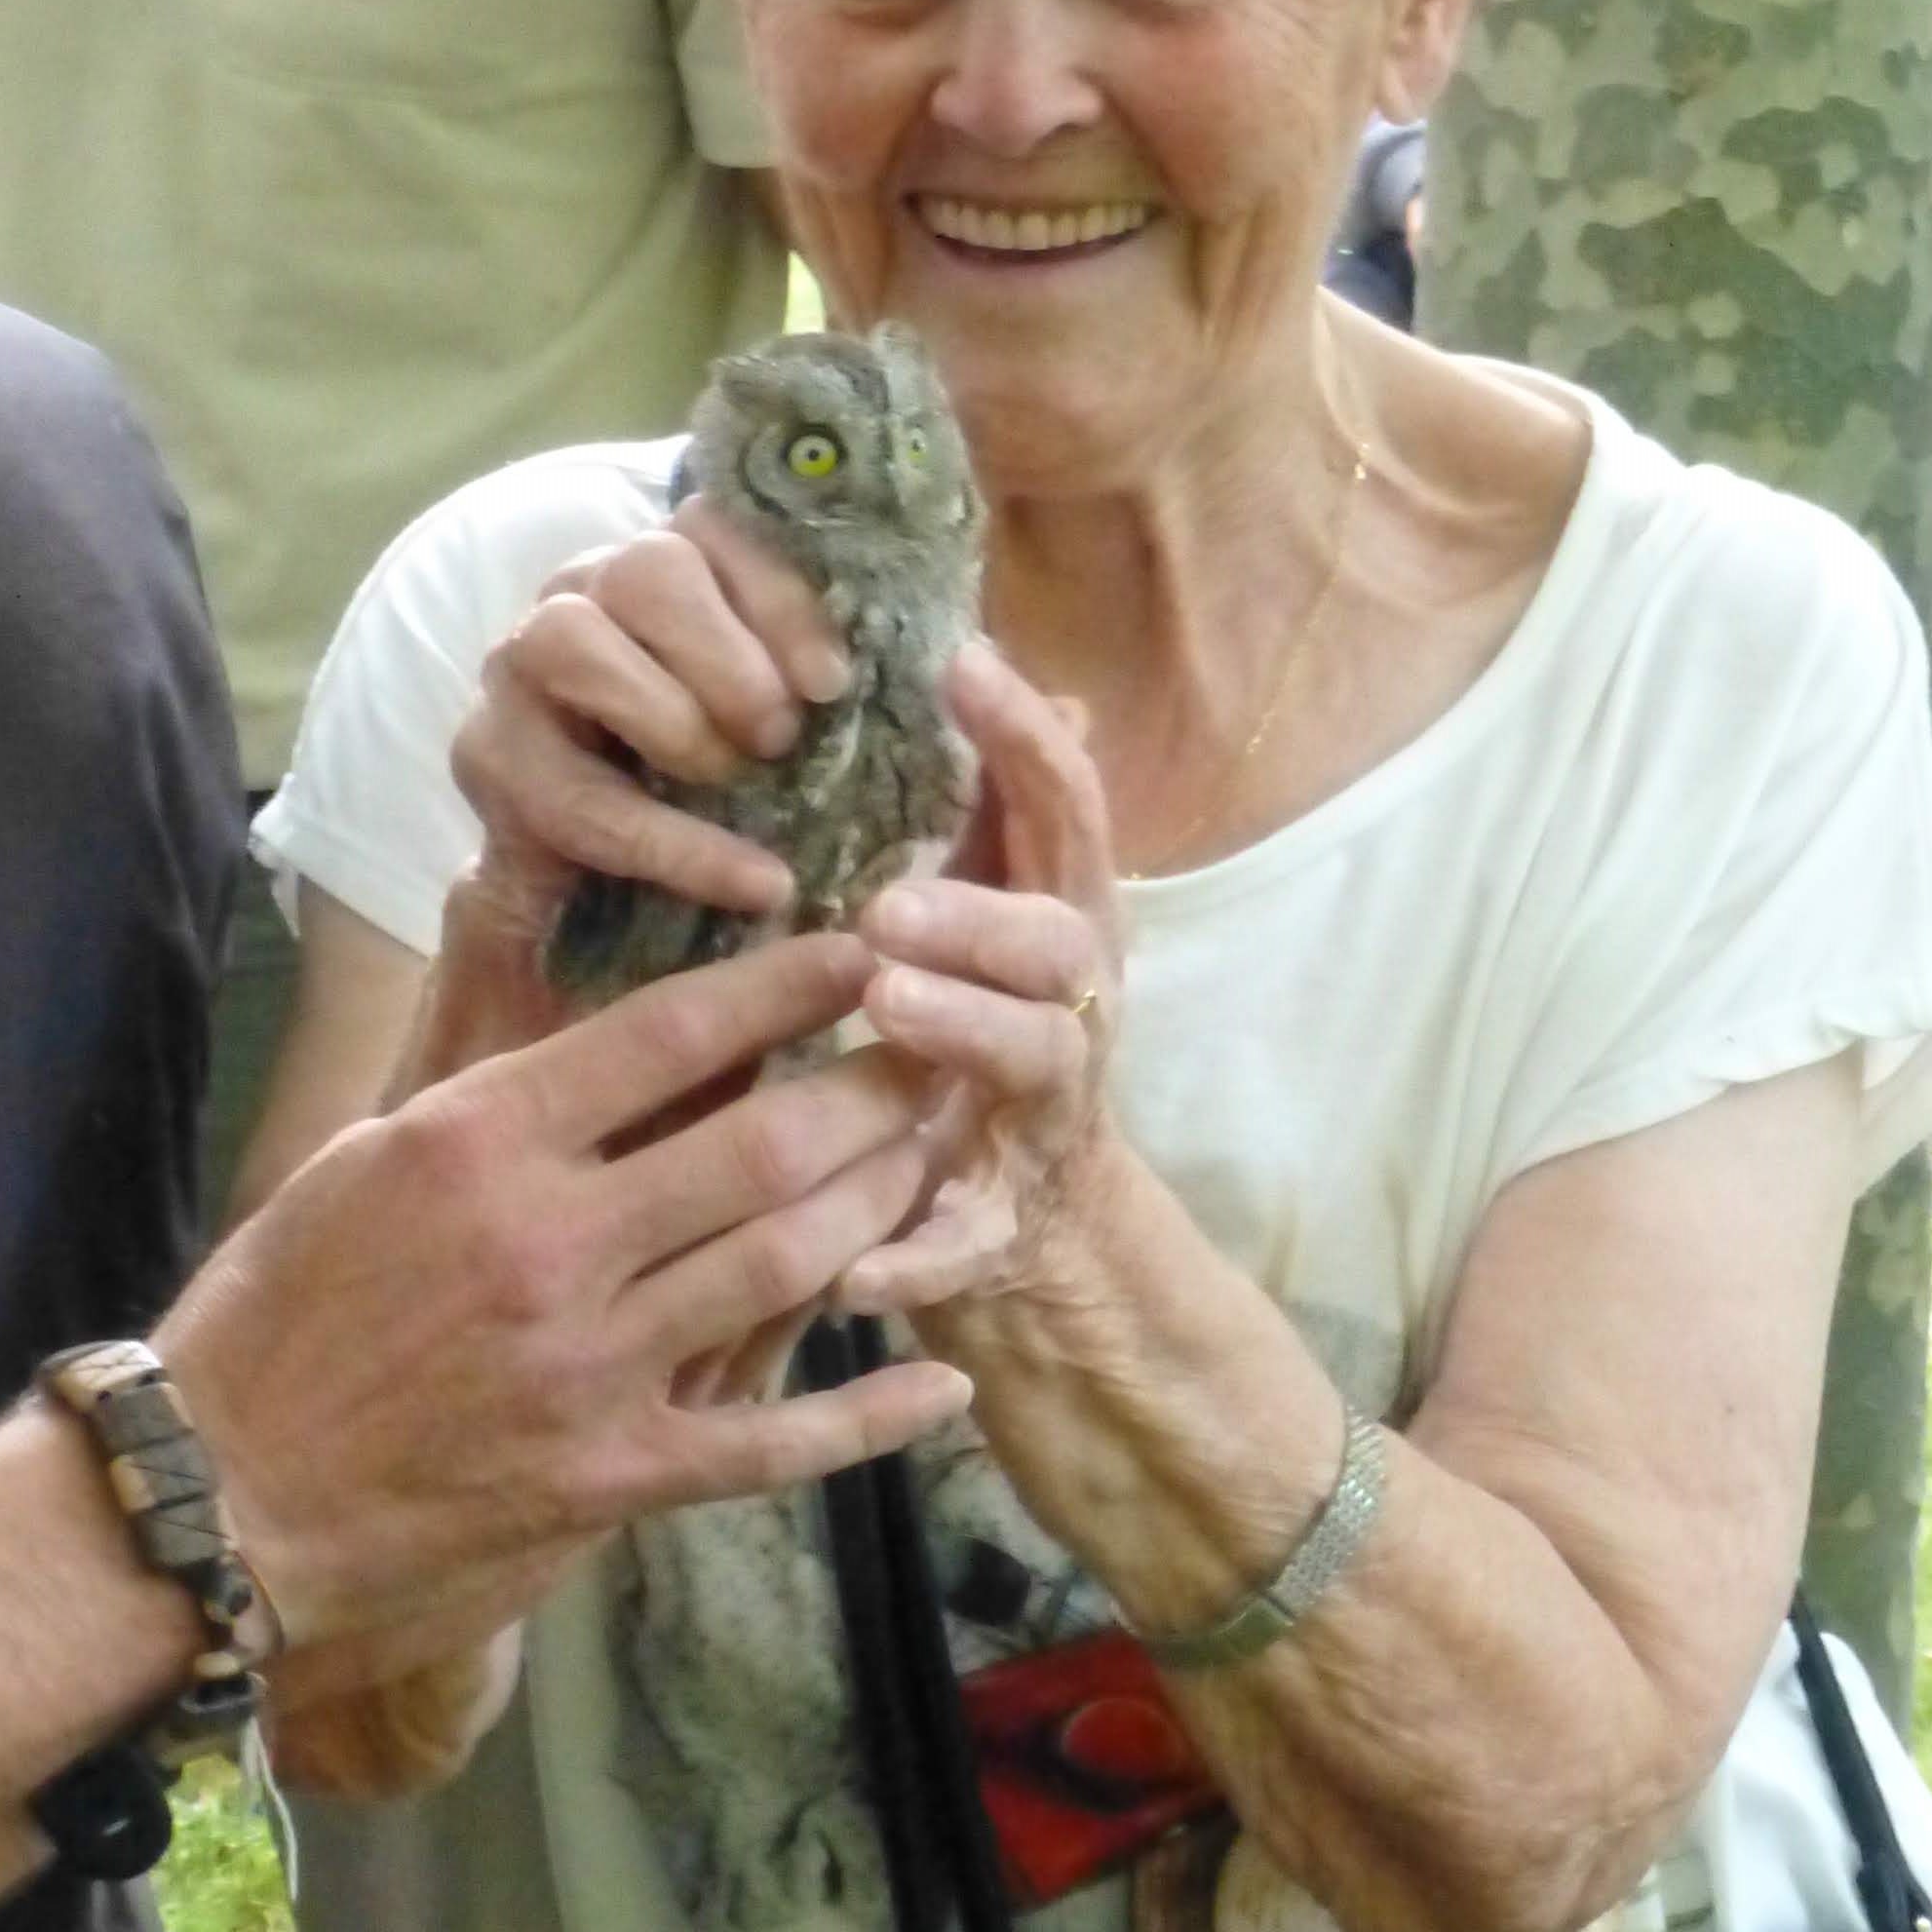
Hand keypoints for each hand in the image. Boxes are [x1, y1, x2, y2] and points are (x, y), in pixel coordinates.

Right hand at [158, 929, 969, 1648]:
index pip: (671, 1033)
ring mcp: (588, 1365)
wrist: (218, 1496)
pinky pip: (768, 1444)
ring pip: (784, 1266)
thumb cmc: (281, 1312)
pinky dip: (867, 1418)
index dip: (787, 984)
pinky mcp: (606, 1475)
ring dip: (878, 1205)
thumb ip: (499, 1096)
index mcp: (481, 1142)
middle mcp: (549, 1243)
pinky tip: (941, 1383)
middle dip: (871, 1091)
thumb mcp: (369, 1157)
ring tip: (935, 1156)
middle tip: (938, 1051)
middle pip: (761, 1145)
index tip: (859, 951)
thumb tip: (602, 1010)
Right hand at [449, 500, 853, 948]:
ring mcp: (516, 665)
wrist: (598, 899)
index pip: (713, 524)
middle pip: (647, 566)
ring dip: (674, 717)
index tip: (834, 681)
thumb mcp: (792, 727)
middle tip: (782, 736)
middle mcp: (580, 594)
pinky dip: (673, 842)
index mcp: (663, 570)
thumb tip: (961, 659)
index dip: (779, 593)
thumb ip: (842, 683)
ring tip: (738, 779)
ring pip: (574, 640)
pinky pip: (571, 792)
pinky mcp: (483, 755)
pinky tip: (749, 879)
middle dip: (728, 655)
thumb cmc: (718, 792)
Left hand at [837, 644, 1124, 1344]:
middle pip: (1058, 944)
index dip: (1026, 740)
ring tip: (888, 1004)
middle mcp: (1076, 1011)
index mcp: (1067, 927)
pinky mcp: (1007, 1225)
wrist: (1047, 1229)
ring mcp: (1050, 1117)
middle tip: (886, 897)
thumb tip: (1010, 665)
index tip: (962, 664)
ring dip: (965, 1030)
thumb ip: (1005, 813)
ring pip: (1033, 1062)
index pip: (1066, 815)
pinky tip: (856, 1268)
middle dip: (982, 912)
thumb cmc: (1001, 1036)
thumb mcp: (1008, 920)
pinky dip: (917, 1257)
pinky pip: (969, 1243)